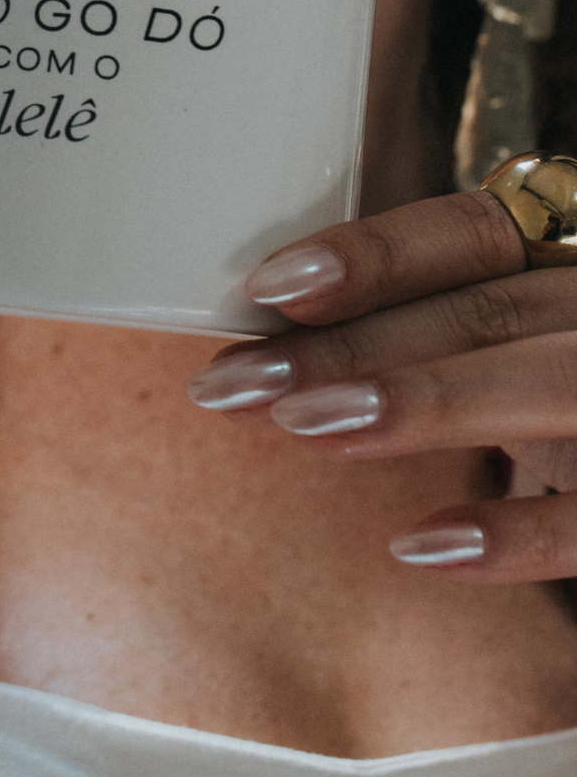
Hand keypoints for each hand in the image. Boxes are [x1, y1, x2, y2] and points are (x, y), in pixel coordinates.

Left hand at [186, 189, 576, 582]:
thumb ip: (438, 323)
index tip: (269, 284)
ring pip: (549, 383)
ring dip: (425, 402)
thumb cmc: (567, 371)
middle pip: (485, 311)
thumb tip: (279, 343)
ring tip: (306, 425)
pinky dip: (519, 533)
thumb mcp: (520, 329)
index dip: (376, 253)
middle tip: (233, 382)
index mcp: (573, 250)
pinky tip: (422, 543)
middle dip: (351, 345)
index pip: (473, 233)